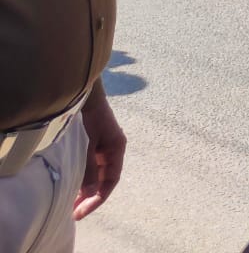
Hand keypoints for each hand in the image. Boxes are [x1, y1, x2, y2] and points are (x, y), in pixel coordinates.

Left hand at [74, 82, 125, 219]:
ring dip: (85, 188)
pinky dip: (83, 177)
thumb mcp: (88, 145)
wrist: (85, 96)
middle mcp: (112, 150)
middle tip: (74, 212)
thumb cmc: (90, 118)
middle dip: (90, 196)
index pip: (111, 180)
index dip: (99, 197)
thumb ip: (89, 169)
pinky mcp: (94, 144)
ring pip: (96, 174)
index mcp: (117, 149)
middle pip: (103, 179)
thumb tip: (89, 193)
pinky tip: (72, 184)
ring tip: (70, 203)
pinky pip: (91, 166)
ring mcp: (103, 147)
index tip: (83, 211)